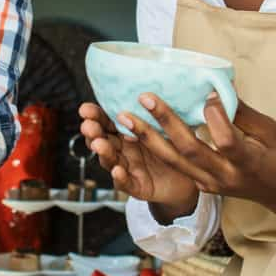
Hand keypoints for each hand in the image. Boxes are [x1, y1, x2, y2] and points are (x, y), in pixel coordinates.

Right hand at [79, 100, 198, 220]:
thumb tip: (154, 88)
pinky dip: (120, 178)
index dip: (95, 116)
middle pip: (103, 140)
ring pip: (110, 160)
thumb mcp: (168, 126)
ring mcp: (128, 168)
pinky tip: (117, 170)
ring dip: (103, 152)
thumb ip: (158, 112)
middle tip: (88, 126)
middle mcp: (123, 150)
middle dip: (93, 133)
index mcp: (127, 132)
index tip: (85, 109)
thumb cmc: (177, 148)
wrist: (190, 177)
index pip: (107, 122)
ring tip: (100, 145)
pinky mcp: (137, 187)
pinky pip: (126, 184)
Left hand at [138, 93, 275, 239]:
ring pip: (174, 162)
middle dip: (164, 123)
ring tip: (126, 119)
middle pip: (189, 151)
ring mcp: (212, 185)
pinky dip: (157, 152)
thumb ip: (243, 113)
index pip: (225, 140)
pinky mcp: (204, 187)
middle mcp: (225, 177)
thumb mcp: (273, 132)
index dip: (215, 116)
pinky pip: (177, 169)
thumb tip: (216, 87)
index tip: (206, 92)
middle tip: (144, 97)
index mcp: (248, 163)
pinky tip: (138, 135)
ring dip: (148, 139)